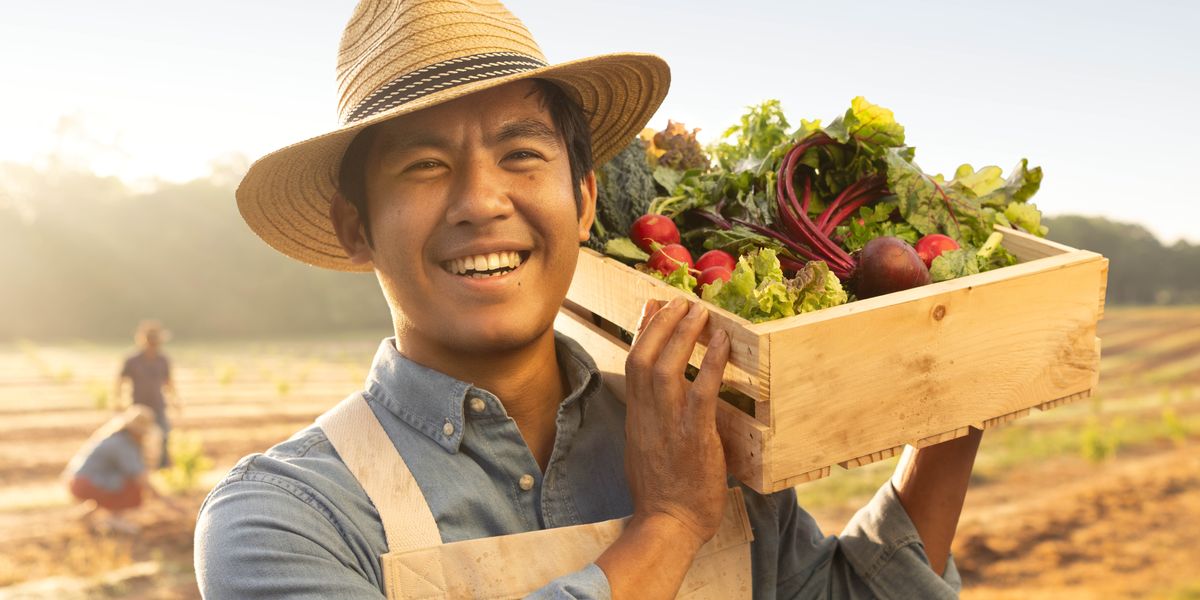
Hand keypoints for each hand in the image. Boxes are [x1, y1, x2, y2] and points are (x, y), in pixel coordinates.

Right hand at [623, 297, 730, 547]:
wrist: (667, 524)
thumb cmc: (662, 497)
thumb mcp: (645, 452)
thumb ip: (652, 426)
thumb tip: (660, 411)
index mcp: (637, 417)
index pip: (633, 363)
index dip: (642, 331)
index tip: (652, 308)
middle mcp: (647, 414)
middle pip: (644, 355)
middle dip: (661, 323)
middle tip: (679, 301)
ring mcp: (668, 423)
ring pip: (666, 366)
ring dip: (682, 333)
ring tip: (698, 311)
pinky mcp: (694, 434)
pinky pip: (702, 389)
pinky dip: (711, 362)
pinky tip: (722, 341)